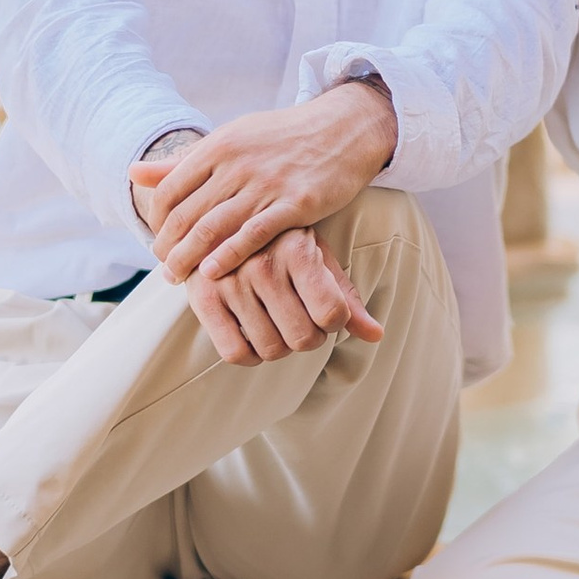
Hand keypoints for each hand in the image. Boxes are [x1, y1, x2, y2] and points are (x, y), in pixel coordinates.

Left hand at [132, 79, 399, 284]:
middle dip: (168, 246)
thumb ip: (184, 160)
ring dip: (189, 257)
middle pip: (187, 213)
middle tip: (164, 270)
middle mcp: (238, 163)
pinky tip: (212, 272)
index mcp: (219, 145)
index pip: (170, 189)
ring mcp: (267, 183)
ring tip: (178, 278)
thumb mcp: (231, 138)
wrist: (344, 128)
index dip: (156, 221)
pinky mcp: (296, 203)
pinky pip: (254, 234)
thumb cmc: (282, 137)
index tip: (158, 241)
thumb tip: (133, 172)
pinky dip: (228, 255)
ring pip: (214, 227)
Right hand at [188, 225, 383, 364]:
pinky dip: (250, 355)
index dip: (334, 322)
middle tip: (300, 320)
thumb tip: (376, 335)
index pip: (332, 315)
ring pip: (271, 350)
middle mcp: (262, 265)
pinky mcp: (203, 299)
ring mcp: (230, 283)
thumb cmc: (281, 244)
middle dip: (309, 337)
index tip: (325, 312)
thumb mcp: (317, 258)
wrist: (222, 222)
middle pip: (303, 338)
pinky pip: (235, 353)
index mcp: (297, 251)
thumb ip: (346, 297)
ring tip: (276, 323)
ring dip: (280, 346)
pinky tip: (253, 335)